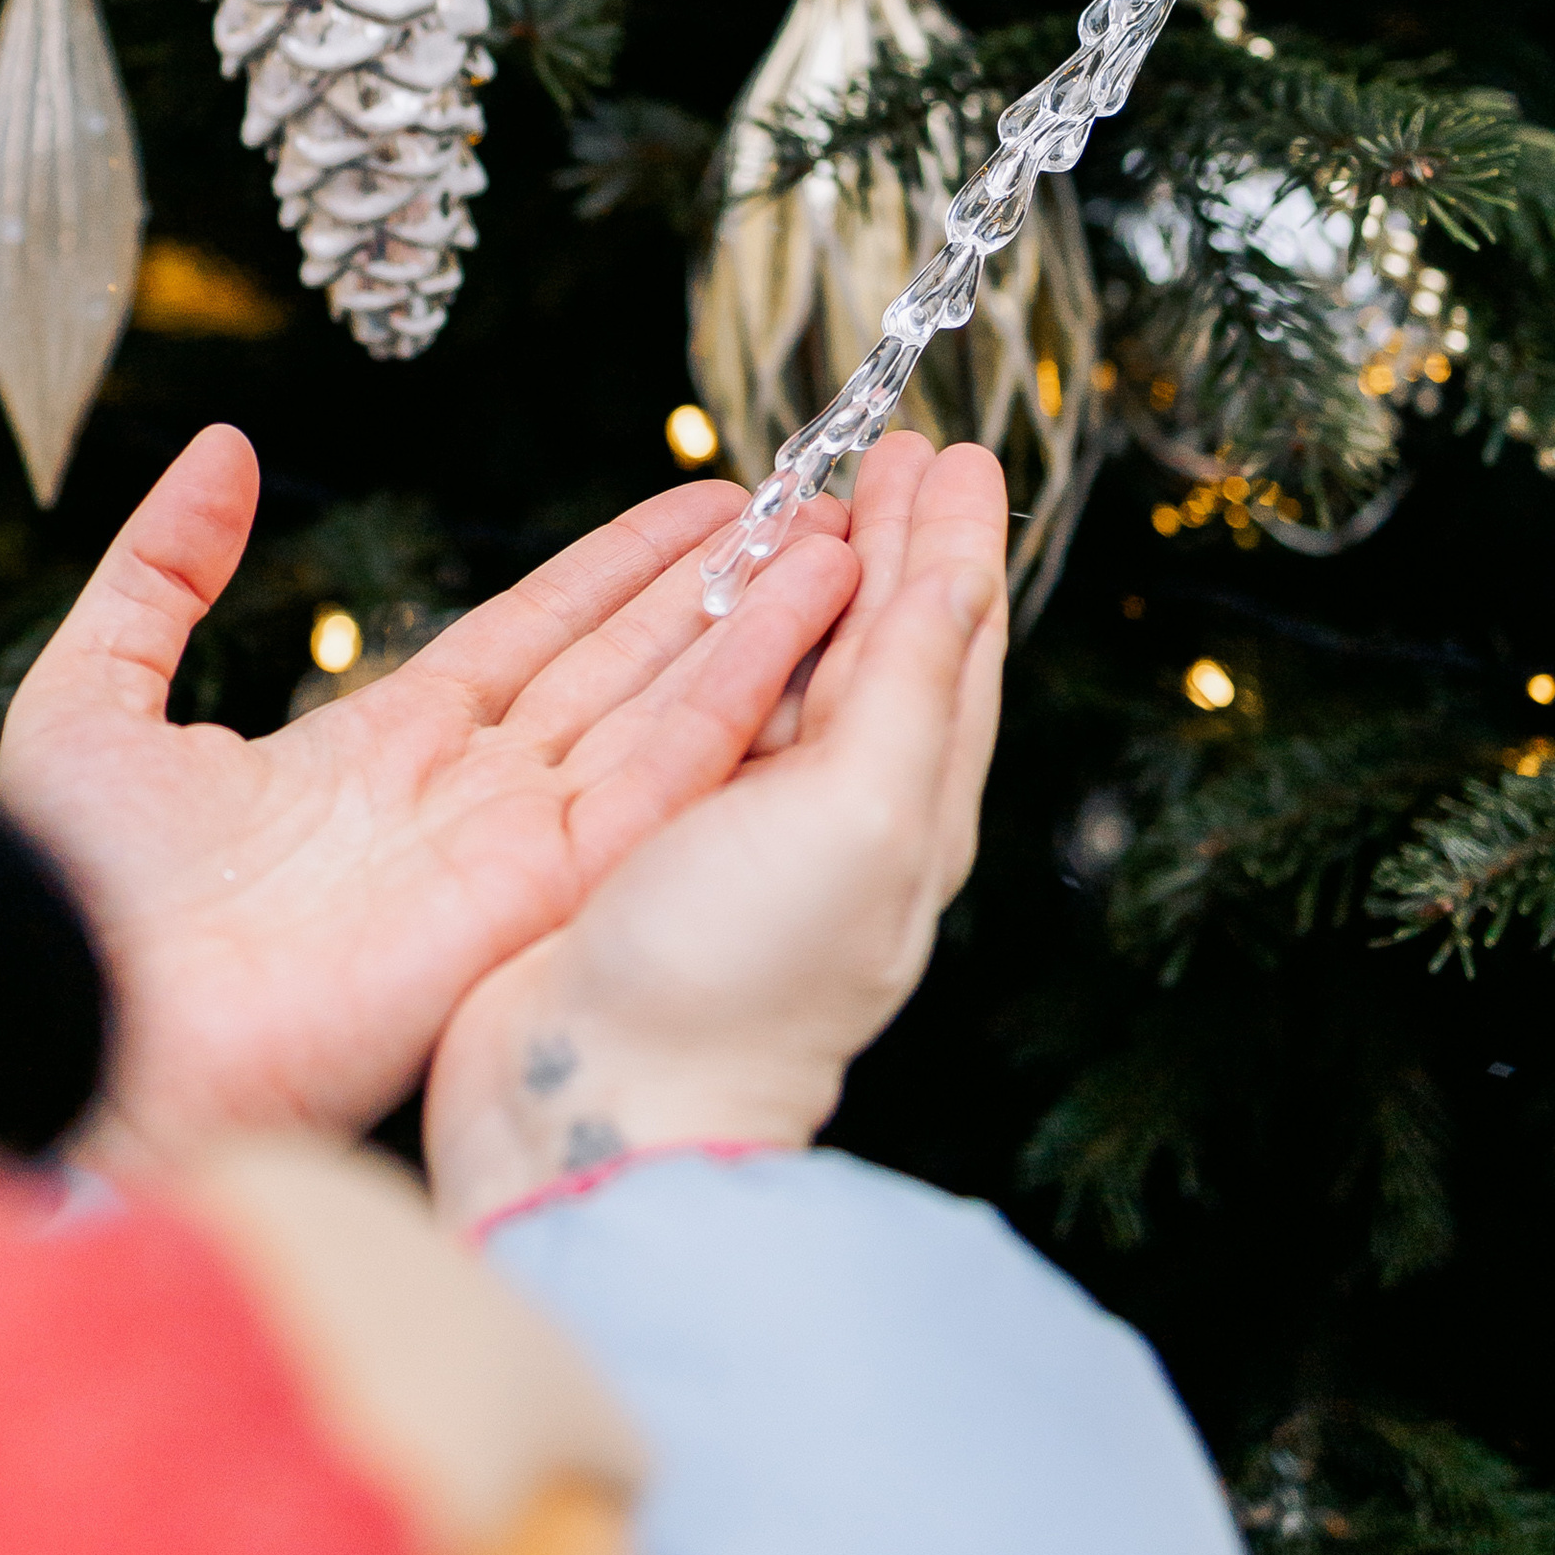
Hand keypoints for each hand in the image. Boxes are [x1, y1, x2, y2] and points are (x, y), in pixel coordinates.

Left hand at [0, 425, 863, 1158]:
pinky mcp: (538, 896)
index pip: (527, 638)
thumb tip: (223, 451)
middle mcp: (459, 804)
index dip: (615, 568)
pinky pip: (660, 782)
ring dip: (755, 628)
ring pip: (661, 713)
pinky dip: (739, 701)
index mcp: (371, 759)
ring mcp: (508, 851)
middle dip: (714, 588)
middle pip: (619, 667)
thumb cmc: (67, 899)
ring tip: (842, 541)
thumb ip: (164, 570)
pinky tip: (803, 627)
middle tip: (811, 505)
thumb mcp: (97, 694)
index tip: (702, 502)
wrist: (80, 1026)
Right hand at [421, 432, 1007, 1230]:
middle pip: (885, 646)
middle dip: (895, 544)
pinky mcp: (659, 838)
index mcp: (911, 810)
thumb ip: (910, 685)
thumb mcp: (860, 813)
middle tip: (892, 448)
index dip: (955, 541)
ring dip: (810, 578)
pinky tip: (697, 613)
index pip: (954, 643)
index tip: (950, 449)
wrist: (597, 1105)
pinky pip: (708, 707)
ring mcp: (748, 827)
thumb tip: (957, 565)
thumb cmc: (738, 976)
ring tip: (806, 498)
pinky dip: (723, 638)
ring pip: (798, 669)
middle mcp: (840, 814)